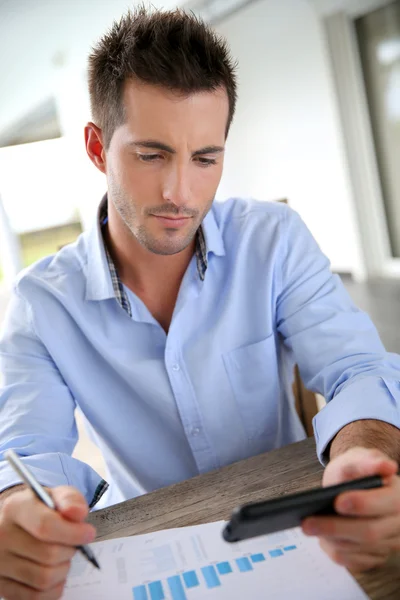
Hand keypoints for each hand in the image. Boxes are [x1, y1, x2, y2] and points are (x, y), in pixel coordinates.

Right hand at [0, 485, 95, 599]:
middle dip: (70, 550)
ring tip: (63, 557)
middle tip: (73, 544)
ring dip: (63, 569)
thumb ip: (71, 500)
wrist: (16, 523)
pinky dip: (53, 588)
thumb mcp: (56, 496)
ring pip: (43, 578)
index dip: (73, 532)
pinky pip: (35, 596)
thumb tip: (77, 514)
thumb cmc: (41, 509)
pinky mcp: (2, 585)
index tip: (89, 533)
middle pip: (48, 554)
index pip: (45, 526)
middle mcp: (2, 536)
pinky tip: (55, 572)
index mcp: (16, 508)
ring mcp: (0, 562)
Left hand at [302, 447, 399, 571]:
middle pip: (370, 532)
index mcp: (399, 497)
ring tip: (309, 528)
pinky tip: (322, 539)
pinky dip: (336, 551)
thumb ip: (369, 461)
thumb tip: (386, 466)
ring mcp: (389, 542)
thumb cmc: (357, 470)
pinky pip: (356, 562)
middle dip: (335, 528)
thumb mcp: (360, 458)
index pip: (386, 504)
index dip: (362, 504)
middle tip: (307, 523)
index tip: (338, 501)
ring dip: (331, 540)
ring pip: (360, 549)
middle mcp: (399, 523)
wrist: (357, 482)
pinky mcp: (376, 556)